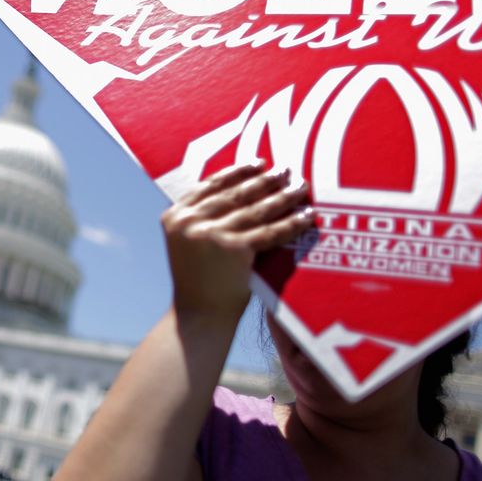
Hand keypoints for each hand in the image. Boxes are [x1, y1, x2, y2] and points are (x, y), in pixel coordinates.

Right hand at [161, 161, 312, 317]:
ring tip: (301, 188)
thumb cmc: (199, 282)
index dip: (238, 172)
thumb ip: (204, 218)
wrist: (199, 317)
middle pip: (236, 194)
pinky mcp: (233, 250)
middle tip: (287, 170)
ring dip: (282, 196)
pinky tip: (306, 216)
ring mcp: (211, 234)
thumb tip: (242, 189)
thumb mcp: (190, 243)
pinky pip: (269, 232)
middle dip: (265, 180)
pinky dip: (291, 223)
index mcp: (175, 216)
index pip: (211, 185)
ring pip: (255, 210)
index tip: (260, 163)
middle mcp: (190, 221)